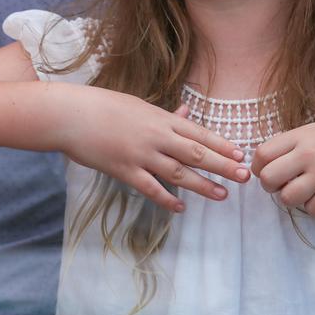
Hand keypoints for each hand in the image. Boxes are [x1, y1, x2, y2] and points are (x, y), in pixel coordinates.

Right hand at [52, 85, 248, 212]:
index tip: (241, 154)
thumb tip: (186, 112)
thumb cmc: (104, 106)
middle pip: (197, 153)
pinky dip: (167, 199)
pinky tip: (181, 208)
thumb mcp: (139, 106)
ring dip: (202, 186)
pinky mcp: (123, 170)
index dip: (222, 145)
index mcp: (161, 119)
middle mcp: (156, 136)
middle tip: (244, 176)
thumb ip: (164, 115)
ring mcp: (140, 155)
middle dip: (223, 166)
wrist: (69, 115)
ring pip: (178, 173)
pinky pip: (150, 188)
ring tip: (222, 195)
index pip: (200, 133)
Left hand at [253, 109, 314, 217]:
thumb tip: (283, 156)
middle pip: (268, 178)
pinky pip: (314, 209)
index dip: (259, 166)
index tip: (267, 169)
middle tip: (284, 184)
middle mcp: (308, 155)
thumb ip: (302, 140)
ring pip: (287, 198)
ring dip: (293, 199)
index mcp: (302, 135)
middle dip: (271, 186)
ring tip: (306, 192)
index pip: (262, 154)